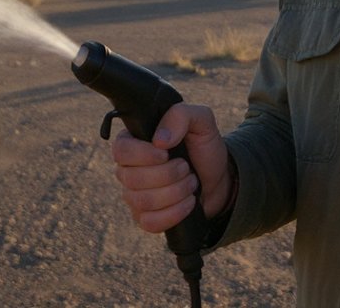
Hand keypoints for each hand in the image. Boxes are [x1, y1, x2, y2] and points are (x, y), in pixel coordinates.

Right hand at [112, 103, 232, 232]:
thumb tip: (159, 140)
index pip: (120, 150)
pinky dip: (175, 213)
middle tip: (186, 167)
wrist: (219, 178)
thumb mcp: (201, 121)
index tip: (166, 153)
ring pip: (143, 201)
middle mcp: (128, 169)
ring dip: (176, 192)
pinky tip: (188, 202)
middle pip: (132, 179)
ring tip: (191, 182)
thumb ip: (180, 116)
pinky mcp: (145, 217)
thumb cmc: (203, 147)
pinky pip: (150, 223)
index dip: (144, 154)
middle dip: (168, 174)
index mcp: (134, 142)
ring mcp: (134, 196)